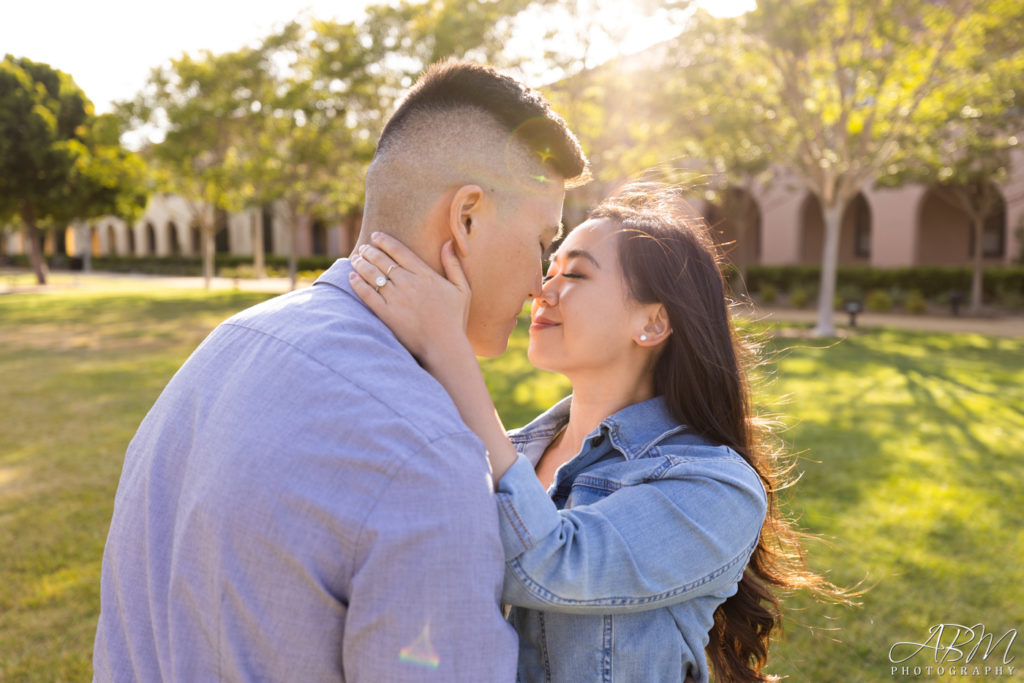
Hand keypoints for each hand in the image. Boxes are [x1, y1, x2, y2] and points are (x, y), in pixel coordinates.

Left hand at [350, 232, 471, 366]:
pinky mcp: (387, 314)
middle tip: (364, 248)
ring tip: (355, 259)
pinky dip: (358, 284)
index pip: (400, 251)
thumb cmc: (454, 319)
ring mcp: (396, 299)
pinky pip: (368, 295)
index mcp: (426, 275)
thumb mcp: (462, 290)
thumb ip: (453, 265)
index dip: (385, 241)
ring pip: (373, 275)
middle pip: (383, 260)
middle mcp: (409, 283)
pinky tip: (352, 278)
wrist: (444, 347)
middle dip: (370, 251)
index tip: (376, 236)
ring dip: (361, 264)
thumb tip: (448, 242)